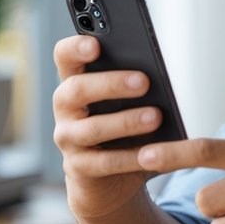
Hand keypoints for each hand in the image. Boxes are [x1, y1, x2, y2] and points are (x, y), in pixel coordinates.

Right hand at [53, 35, 163, 219]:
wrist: (112, 179)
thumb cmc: (124, 129)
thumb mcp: (131, 103)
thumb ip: (136, 85)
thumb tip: (160, 77)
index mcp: (76, 82)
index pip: (65, 57)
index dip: (75, 48)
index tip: (96, 44)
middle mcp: (65, 108)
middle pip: (77, 89)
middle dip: (111, 83)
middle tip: (144, 81)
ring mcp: (68, 138)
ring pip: (92, 128)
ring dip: (126, 121)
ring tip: (156, 116)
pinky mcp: (79, 168)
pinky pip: (105, 162)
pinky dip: (131, 157)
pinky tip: (152, 153)